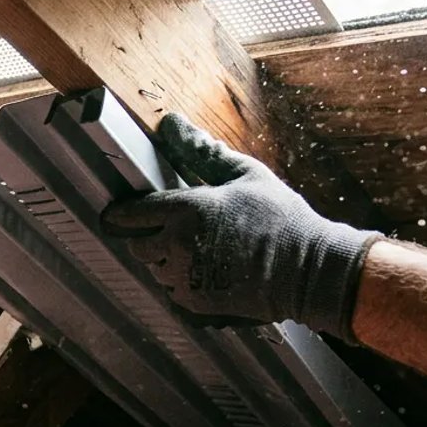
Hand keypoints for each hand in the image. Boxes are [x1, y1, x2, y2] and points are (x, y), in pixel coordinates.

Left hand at [100, 114, 380, 342]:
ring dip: (166, 260)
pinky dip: (183, 282)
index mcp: (186, 210)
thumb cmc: (280, 219)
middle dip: (147, 236)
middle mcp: (177, 246)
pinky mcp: (195, 303)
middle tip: (172, 229)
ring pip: (154, 269)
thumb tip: (170, 123)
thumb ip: (201, 151)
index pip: (128, 214)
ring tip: (201, 250)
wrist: (308, 272)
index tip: (119, 212)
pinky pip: (172, 291)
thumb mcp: (244, 174)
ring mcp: (185, 278)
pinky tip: (210, 269)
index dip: (120, 214)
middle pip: (136, 245)